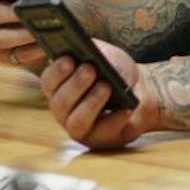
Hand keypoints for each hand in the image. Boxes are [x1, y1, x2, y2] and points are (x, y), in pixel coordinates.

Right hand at [0, 0, 49, 69]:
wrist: (50, 29)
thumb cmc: (34, 2)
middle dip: (9, 12)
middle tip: (24, 10)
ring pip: (2, 37)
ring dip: (20, 33)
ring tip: (36, 30)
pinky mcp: (5, 57)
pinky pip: (15, 56)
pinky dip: (29, 51)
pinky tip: (42, 46)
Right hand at [39, 43, 159, 148]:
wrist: (140, 90)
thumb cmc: (116, 71)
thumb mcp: (106, 55)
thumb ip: (94, 50)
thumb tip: (87, 49)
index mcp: (59, 86)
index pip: (49, 81)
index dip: (56, 72)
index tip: (69, 59)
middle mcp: (63, 110)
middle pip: (60, 103)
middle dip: (75, 85)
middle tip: (90, 69)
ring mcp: (79, 127)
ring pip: (76, 121)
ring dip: (91, 103)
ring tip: (106, 86)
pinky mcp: (99, 139)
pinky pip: (103, 132)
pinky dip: (115, 119)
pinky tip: (126, 108)